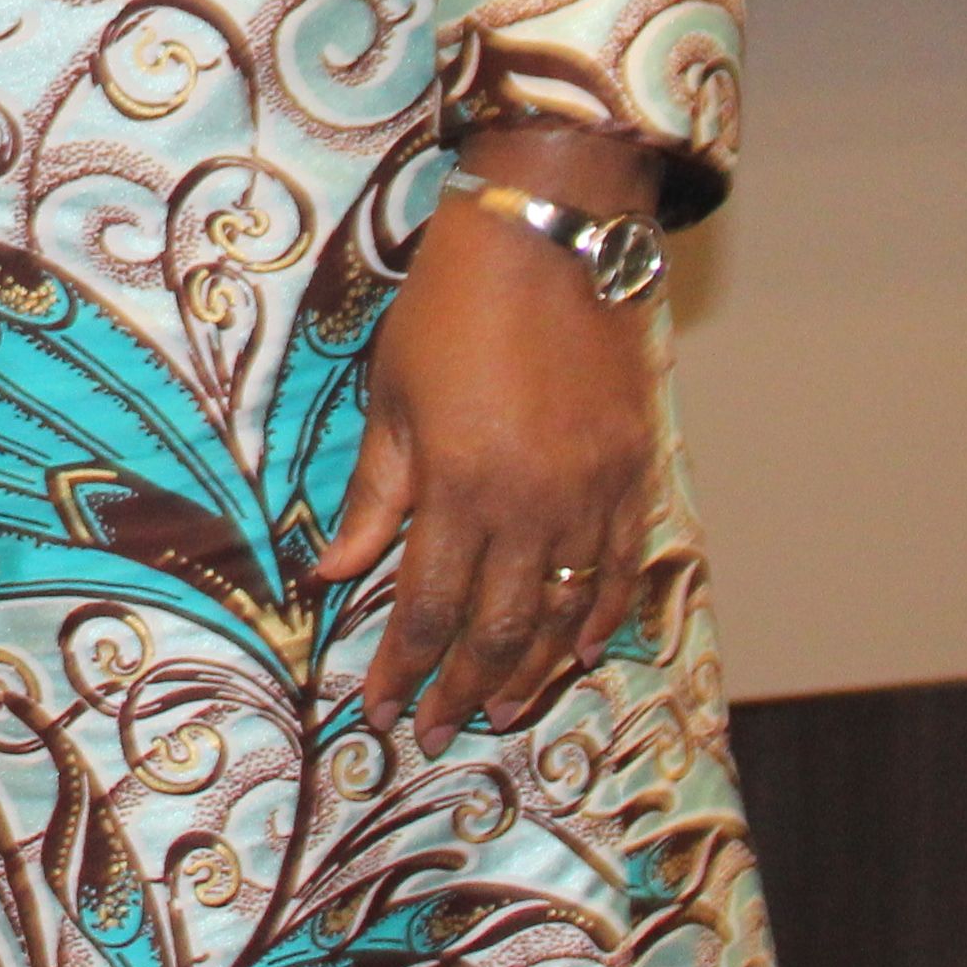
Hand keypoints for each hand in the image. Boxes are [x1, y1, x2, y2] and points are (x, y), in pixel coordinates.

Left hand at [311, 139, 667, 756]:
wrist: (550, 237)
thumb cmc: (451, 308)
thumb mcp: (390, 399)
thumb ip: (373, 497)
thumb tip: (332, 573)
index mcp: (460, 486)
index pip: (426, 609)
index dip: (402, 670)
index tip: (379, 712)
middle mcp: (532, 504)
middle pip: (497, 629)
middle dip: (460, 688)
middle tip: (437, 730)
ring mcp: (592, 493)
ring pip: (563, 613)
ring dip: (530, 671)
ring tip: (500, 709)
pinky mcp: (634, 472)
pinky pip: (619, 569)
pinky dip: (598, 618)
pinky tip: (578, 650)